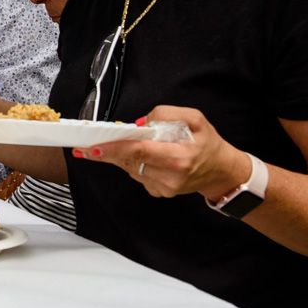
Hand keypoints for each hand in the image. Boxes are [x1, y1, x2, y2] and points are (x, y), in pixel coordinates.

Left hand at [73, 106, 248, 199]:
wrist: (221, 172)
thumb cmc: (208, 144)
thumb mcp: (195, 119)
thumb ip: (168, 114)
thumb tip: (142, 122)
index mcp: (179, 158)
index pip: (139, 152)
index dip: (114, 148)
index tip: (93, 147)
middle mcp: (170, 177)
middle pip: (129, 161)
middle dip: (106, 152)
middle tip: (85, 146)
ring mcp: (164, 188)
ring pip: (130, 168)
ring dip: (120, 156)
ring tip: (114, 145)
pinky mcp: (160, 192)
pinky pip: (137, 174)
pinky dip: (133, 163)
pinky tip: (138, 156)